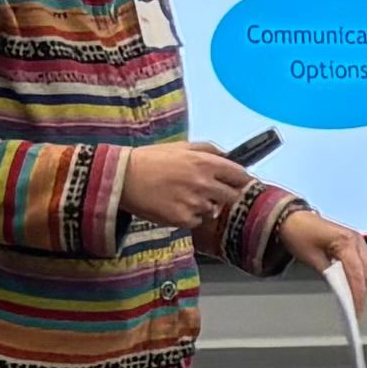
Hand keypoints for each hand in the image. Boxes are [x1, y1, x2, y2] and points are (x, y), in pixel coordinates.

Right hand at [122, 143, 251, 228]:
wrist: (124, 178)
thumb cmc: (151, 159)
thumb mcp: (182, 146)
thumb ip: (208, 150)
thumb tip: (227, 157)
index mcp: (206, 163)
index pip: (240, 175)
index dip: (243, 180)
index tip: (242, 183)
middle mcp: (204, 184)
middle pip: (231, 196)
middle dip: (225, 195)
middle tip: (211, 193)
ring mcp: (194, 203)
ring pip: (213, 210)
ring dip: (205, 206)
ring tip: (184, 197)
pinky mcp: (182, 219)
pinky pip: (196, 221)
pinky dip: (189, 216)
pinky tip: (174, 206)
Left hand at [278, 208, 366, 316]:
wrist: (293, 218)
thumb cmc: (299, 234)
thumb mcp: (311, 258)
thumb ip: (329, 274)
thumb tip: (341, 290)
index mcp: (346, 241)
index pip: (356, 274)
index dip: (357, 295)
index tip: (356, 311)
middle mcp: (356, 239)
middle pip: (366, 272)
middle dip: (362, 292)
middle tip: (356, 311)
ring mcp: (357, 238)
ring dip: (364, 283)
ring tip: (356, 301)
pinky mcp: (355, 240)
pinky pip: (364, 260)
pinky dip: (361, 274)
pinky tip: (356, 285)